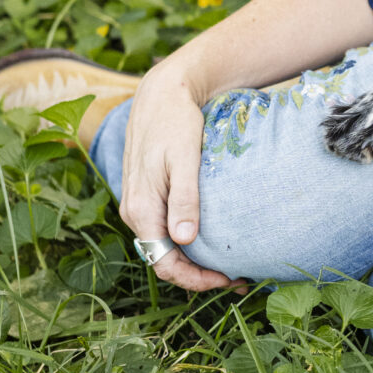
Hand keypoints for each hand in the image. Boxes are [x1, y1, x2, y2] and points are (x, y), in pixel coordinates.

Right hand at [117, 54, 244, 294]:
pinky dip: (186, 242)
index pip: (163, 263)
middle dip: (198, 274)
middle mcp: (134, 212)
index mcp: (141, 208)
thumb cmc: (175, 121)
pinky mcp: (146, 196)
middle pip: (164, 260)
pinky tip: (210, 240)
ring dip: (193, 260)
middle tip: (238, 278)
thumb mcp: (184, 158)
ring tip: (229, 264)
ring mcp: (138, 204)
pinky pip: (163, 230)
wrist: (161, 93)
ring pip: (164, 247)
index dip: (195, 279)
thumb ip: (184, 199)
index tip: (228, 279)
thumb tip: (184, 240)